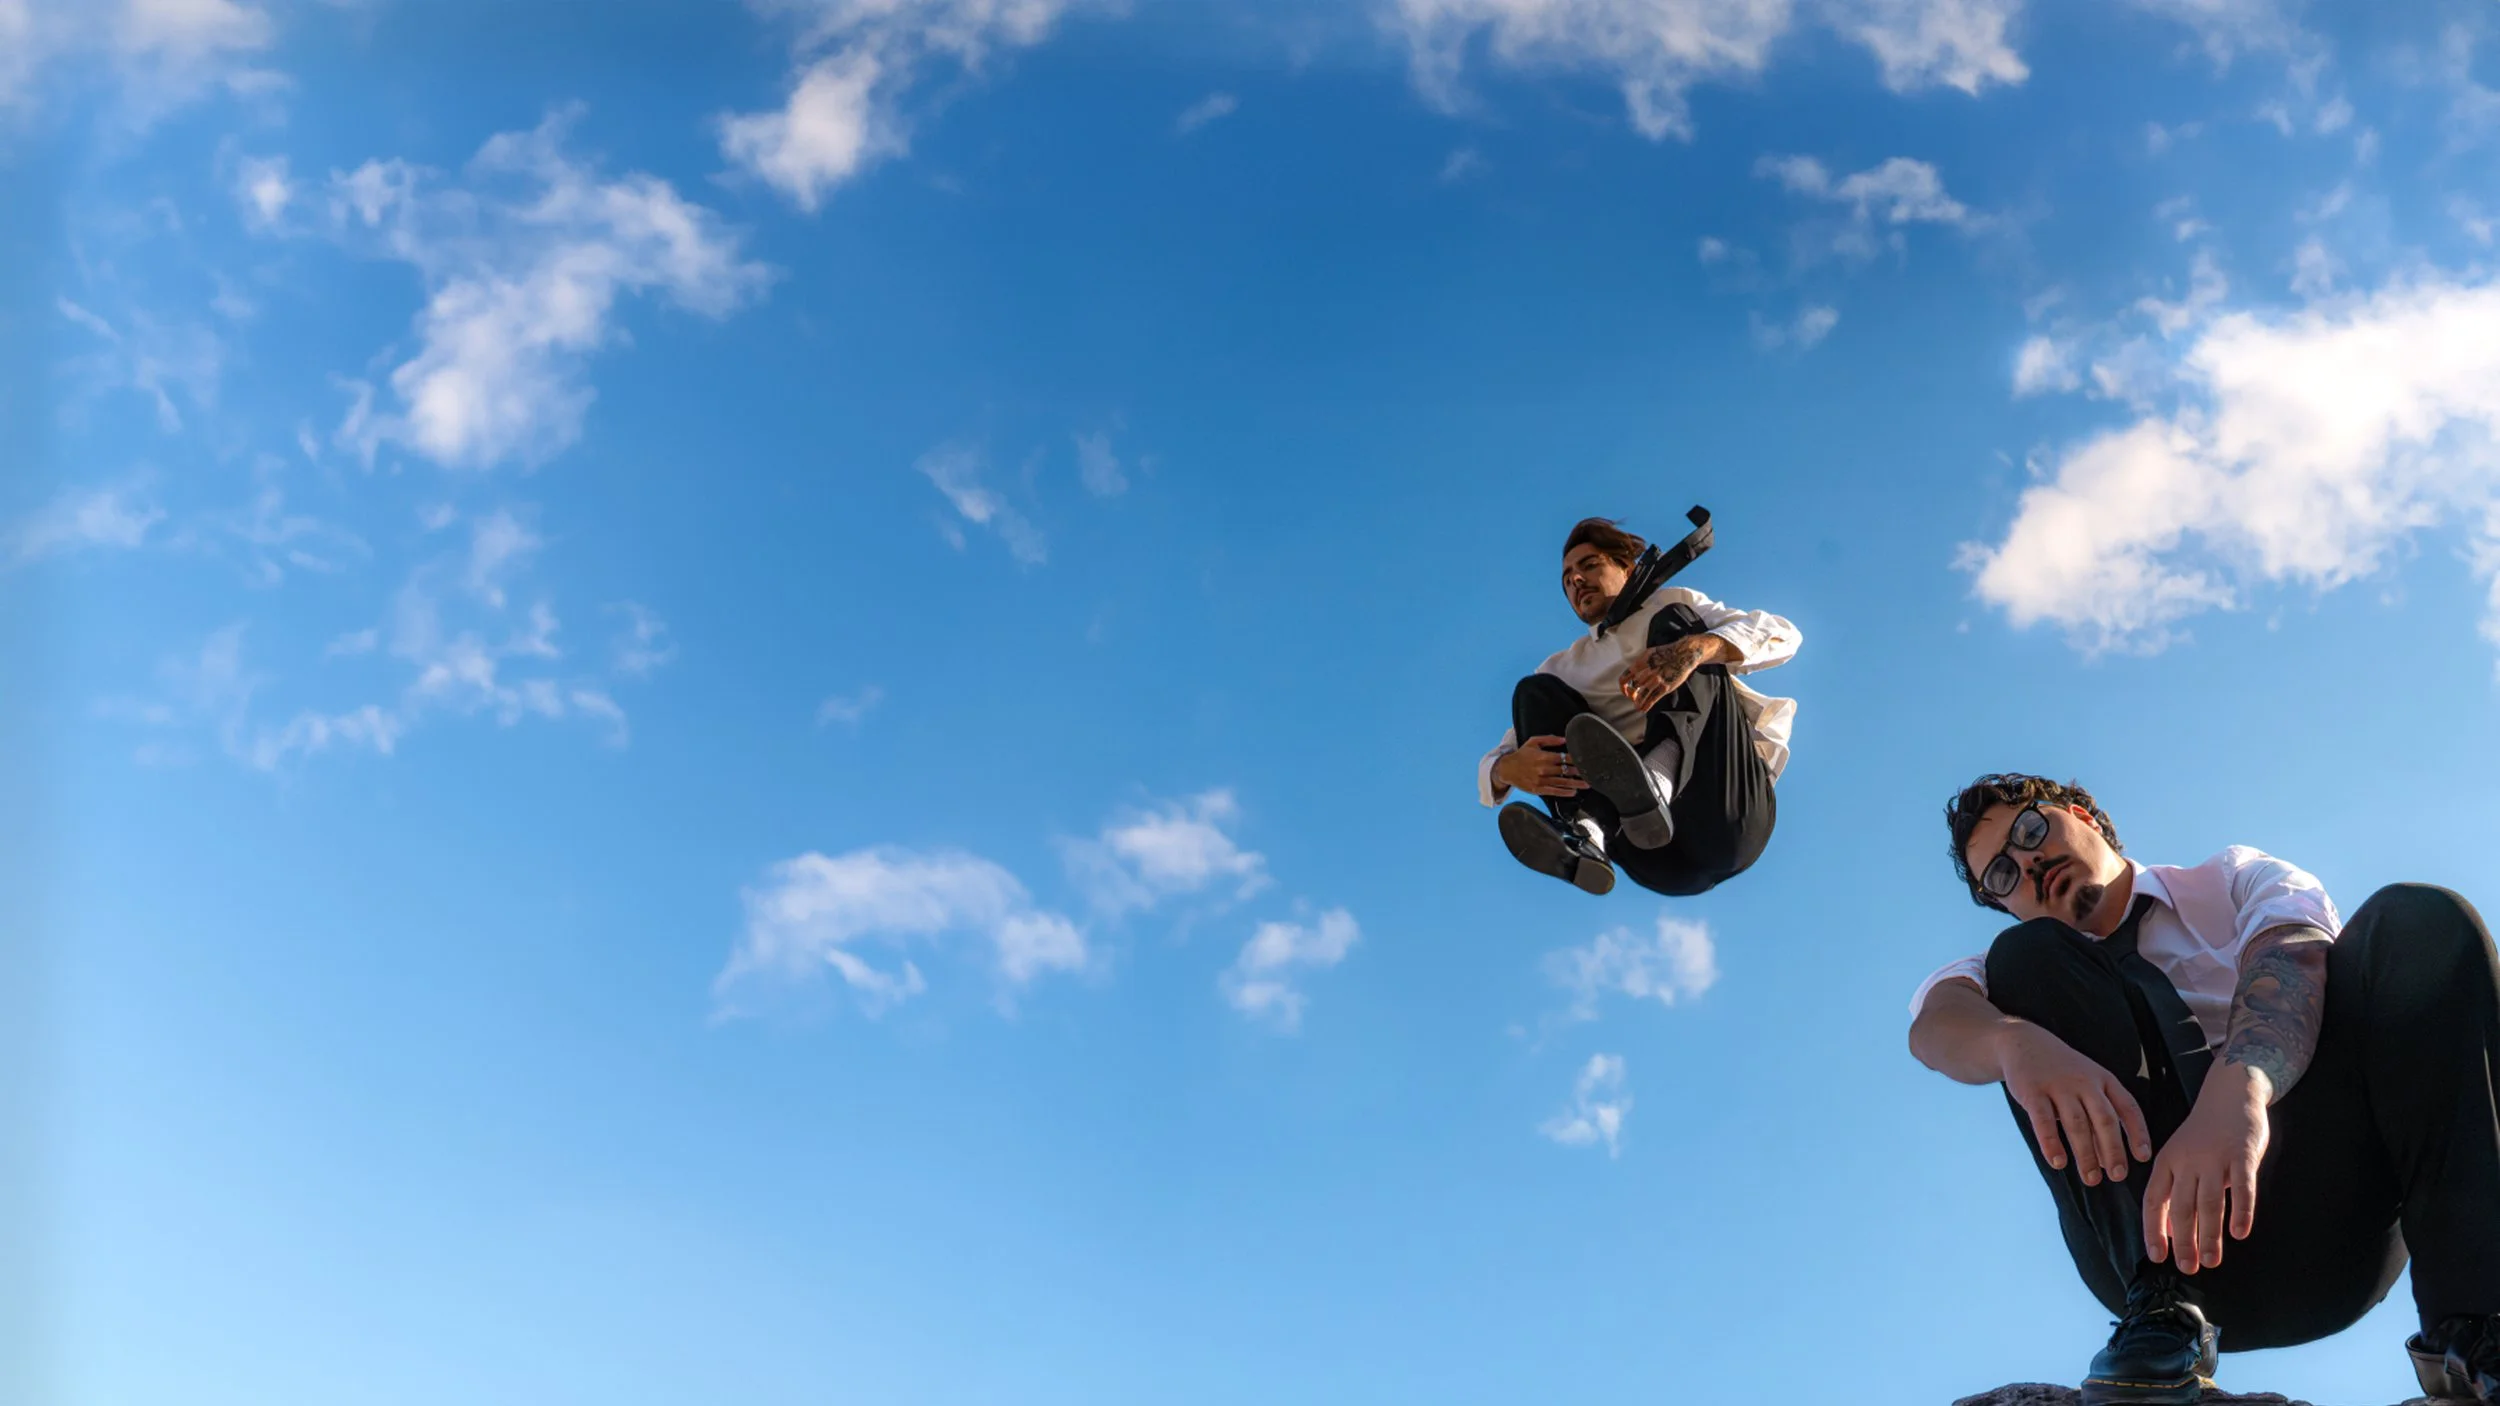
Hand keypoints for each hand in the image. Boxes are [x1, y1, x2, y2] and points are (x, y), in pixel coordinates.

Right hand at [1493, 736, 1585, 799]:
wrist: (1506, 769)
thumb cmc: (1522, 754)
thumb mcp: (1533, 742)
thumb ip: (1549, 739)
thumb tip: (1564, 740)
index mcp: (1543, 756)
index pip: (1563, 758)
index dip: (1575, 759)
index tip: (1585, 760)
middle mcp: (1543, 769)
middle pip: (1565, 770)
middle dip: (1578, 772)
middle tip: (1591, 773)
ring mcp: (1541, 780)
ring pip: (1562, 782)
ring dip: (1575, 783)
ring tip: (1587, 784)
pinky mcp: (1538, 789)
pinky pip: (1554, 791)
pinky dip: (1564, 792)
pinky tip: (1573, 792)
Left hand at [1620, 637, 1717, 710]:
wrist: (1683, 654)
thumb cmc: (1667, 653)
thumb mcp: (1648, 654)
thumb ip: (1640, 664)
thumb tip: (1632, 672)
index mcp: (1640, 664)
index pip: (1624, 679)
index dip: (1623, 688)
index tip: (1625, 691)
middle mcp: (1646, 673)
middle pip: (1633, 688)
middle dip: (1632, 695)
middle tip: (1634, 698)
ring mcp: (1655, 681)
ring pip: (1641, 696)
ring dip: (1638, 703)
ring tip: (1637, 706)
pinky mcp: (1665, 687)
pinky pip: (1652, 699)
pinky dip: (1646, 706)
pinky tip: (1644, 709)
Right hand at [1998, 1023, 2152, 1188]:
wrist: (2023, 1042)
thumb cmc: (2061, 1071)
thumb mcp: (2087, 1083)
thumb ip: (2097, 1117)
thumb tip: (2107, 1160)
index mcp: (2103, 1080)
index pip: (2127, 1107)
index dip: (2137, 1132)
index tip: (2142, 1157)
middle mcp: (2084, 1082)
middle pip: (2104, 1119)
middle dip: (2113, 1150)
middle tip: (2118, 1176)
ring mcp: (2058, 1086)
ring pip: (2076, 1123)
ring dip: (2085, 1153)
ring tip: (2090, 1178)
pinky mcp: (2032, 1091)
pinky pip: (2043, 1120)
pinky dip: (2051, 1143)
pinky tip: (2057, 1162)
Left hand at [2143, 1065, 2270, 1272]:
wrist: (2230, 1094)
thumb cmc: (2204, 1134)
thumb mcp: (2180, 1157)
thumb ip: (2176, 1190)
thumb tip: (2170, 1230)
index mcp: (2167, 1162)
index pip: (2154, 1200)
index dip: (2154, 1229)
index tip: (2158, 1256)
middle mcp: (2187, 1161)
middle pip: (2182, 1207)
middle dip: (2184, 1241)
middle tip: (2188, 1268)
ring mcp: (2215, 1158)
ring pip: (2210, 1203)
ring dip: (2210, 1235)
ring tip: (2211, 1261)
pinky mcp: (2242, 1155)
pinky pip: (2242, 1188)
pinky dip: (2241, 1211)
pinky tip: (2239, 1233)